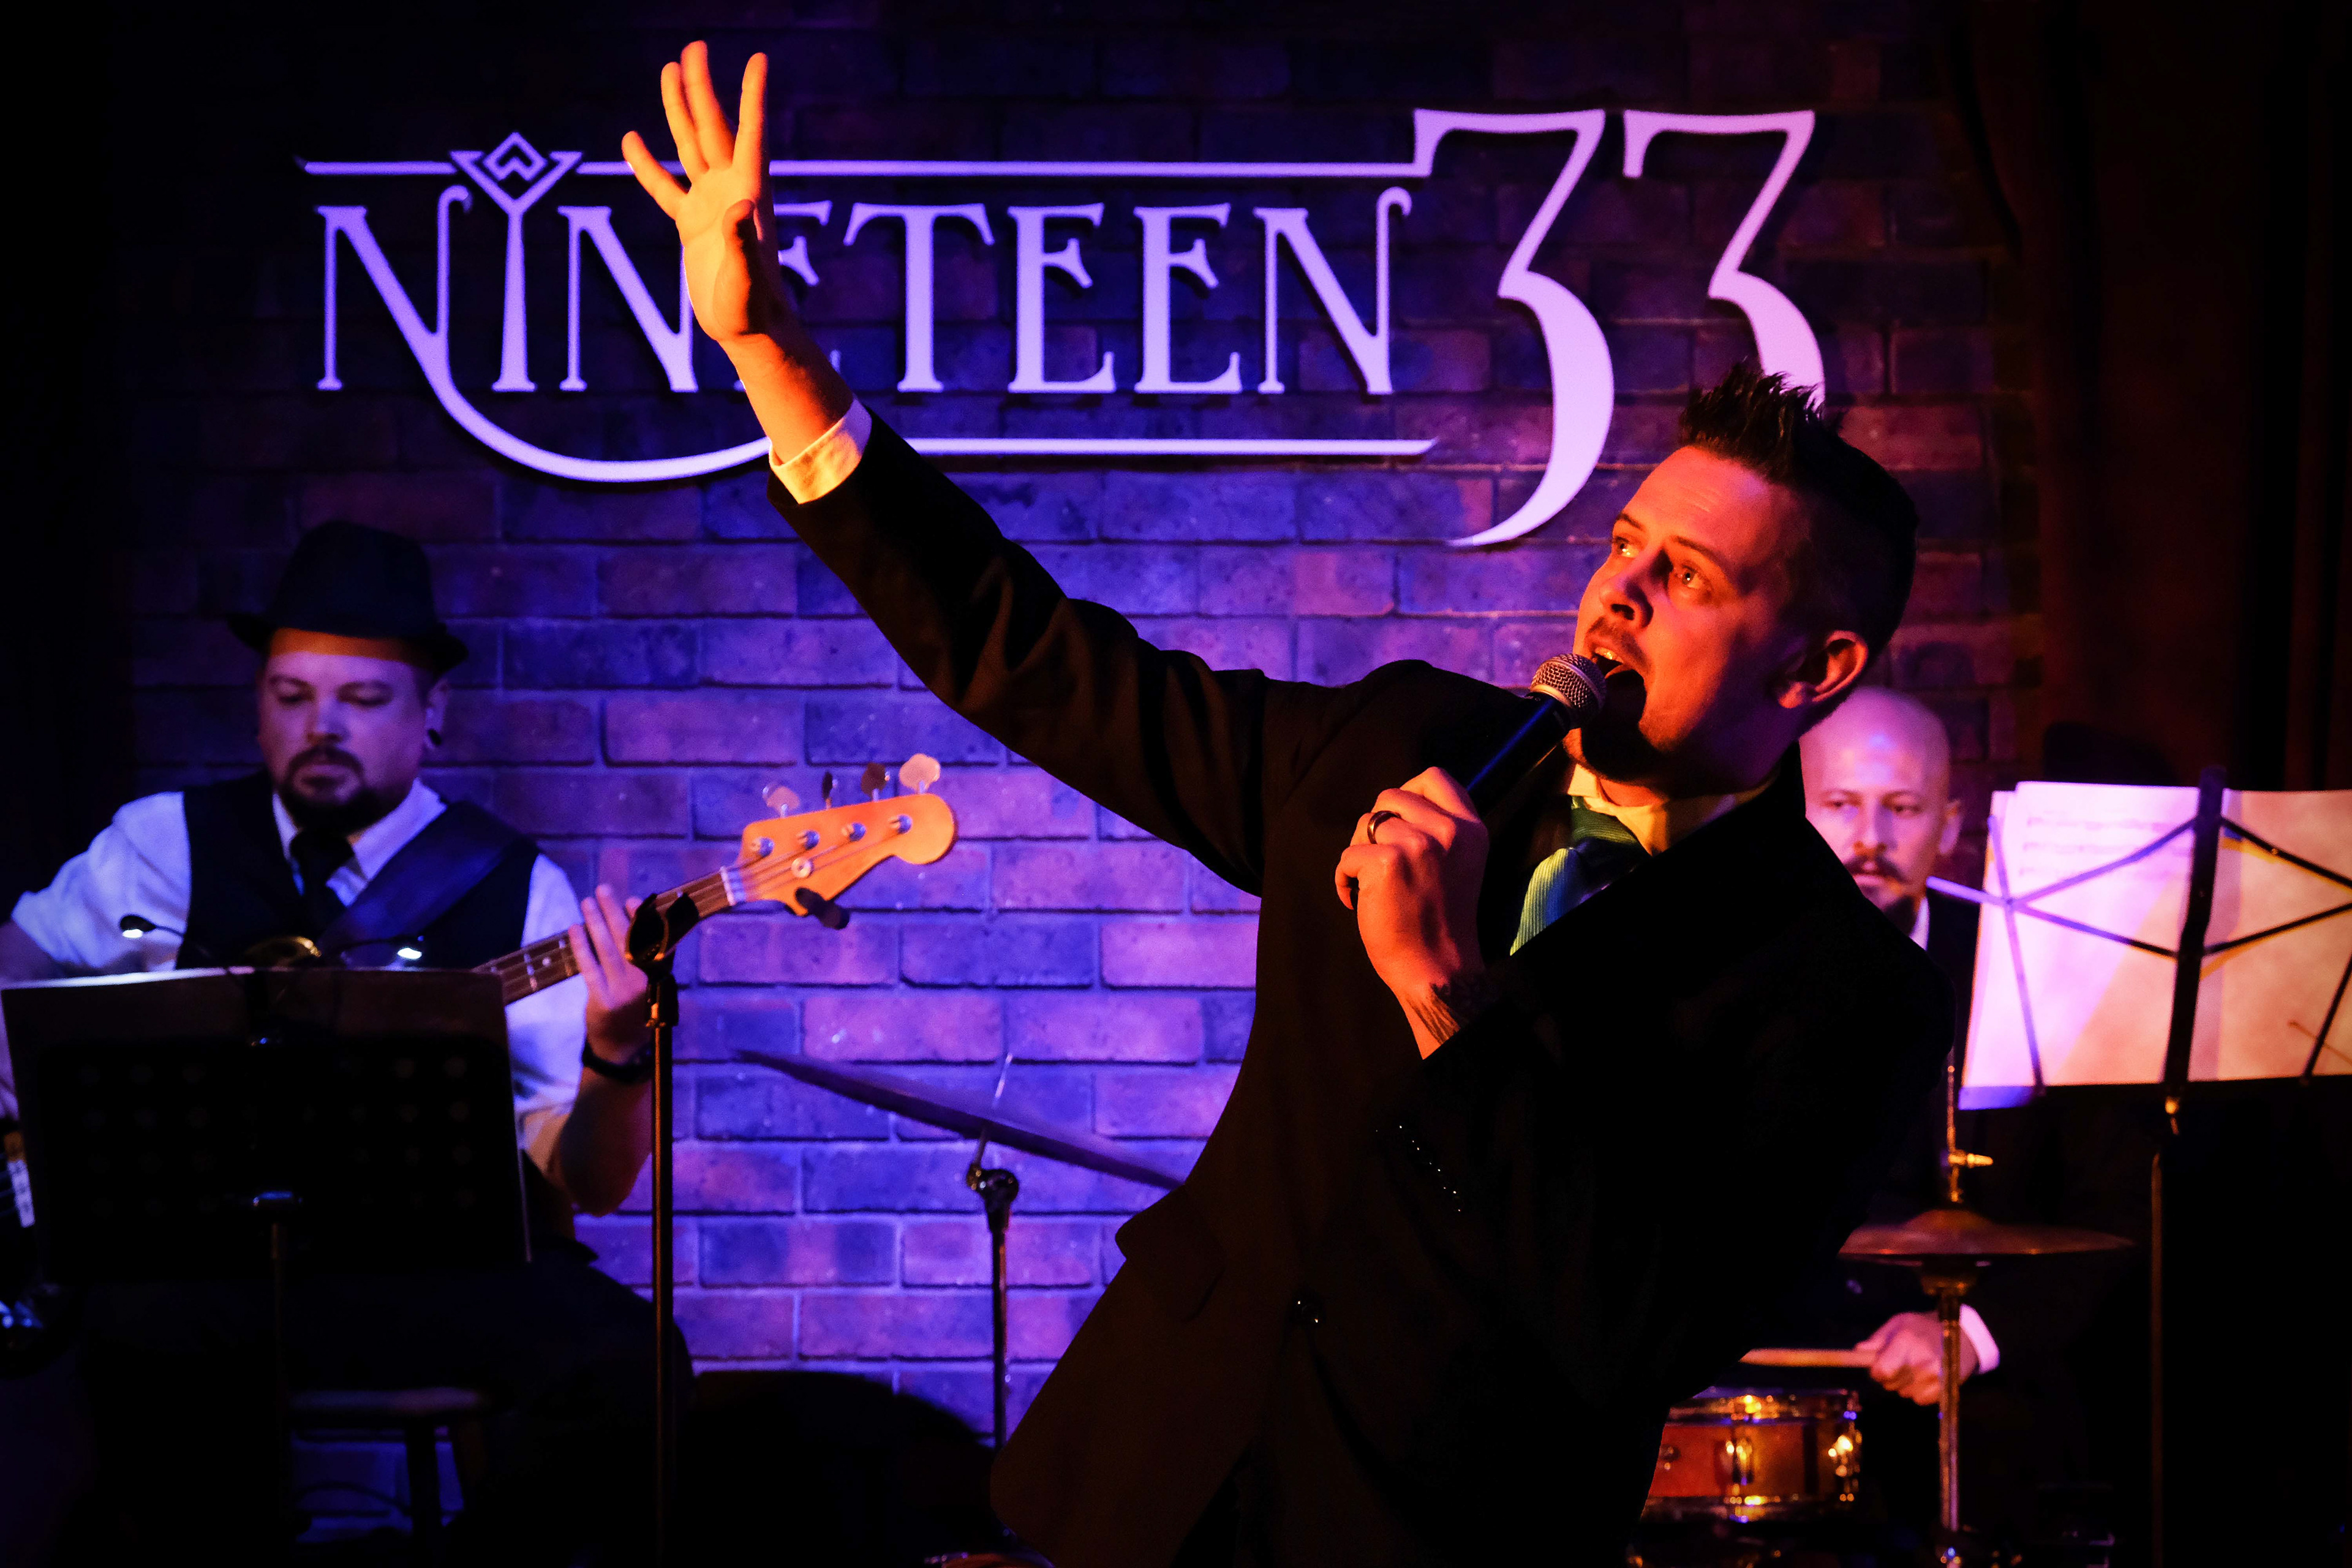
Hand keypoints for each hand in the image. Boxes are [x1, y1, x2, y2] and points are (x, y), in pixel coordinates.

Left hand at [570, 885, 650, 1066]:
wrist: (622, 1051)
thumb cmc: (638, 1013)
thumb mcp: (655, 988)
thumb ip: (651, 959)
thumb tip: (638, 921)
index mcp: (660, 976)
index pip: (655, 940)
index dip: (644, 918)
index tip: (632, 900)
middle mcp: (645, 981)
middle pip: (628, 938)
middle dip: (614, 910)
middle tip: (602, 889)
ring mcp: (623, 991)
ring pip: (608, 949)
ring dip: (596, 921)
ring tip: (586, 902)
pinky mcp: (602, 1001)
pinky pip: (589, 967)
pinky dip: (581, 946)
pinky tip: (574, 928)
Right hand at [621, 43, 790, 350]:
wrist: (747, 330)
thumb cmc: (753, 307)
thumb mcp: (746, 276)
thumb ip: (741, 239)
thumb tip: (739, 204)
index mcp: (748, 193)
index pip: (750, 134)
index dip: (753, 96)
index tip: (759, 59)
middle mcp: (729, 189)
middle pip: (712, 127)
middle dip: (702, 87)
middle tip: (694, 47)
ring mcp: (708, 202)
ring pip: (689, 145)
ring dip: (679, 109)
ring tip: (670, 70)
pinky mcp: (691, 223)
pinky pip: (663, 186)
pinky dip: (647, 164)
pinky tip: (630, 138)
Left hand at [1333, 768, 1489, 1056]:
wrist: (1438, 969)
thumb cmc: (1441, 920)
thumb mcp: (1459, 862)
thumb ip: (1440, 829)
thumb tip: (1395, 806)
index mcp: (1471, 828)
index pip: (1435, 777)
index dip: (1408, 791)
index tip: (1399, 820)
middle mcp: (1449, 831)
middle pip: (1392, 795)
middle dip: (1377, 823)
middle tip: (1379, 857)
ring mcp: (1418, 844)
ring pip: (1367, 823)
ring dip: (1359, 850)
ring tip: (1369, 882)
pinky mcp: (1387, 863)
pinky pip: (1348, 854)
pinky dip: (1344, 878)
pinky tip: (1355, 899)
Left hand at [1858, 1310, 1977, 1405]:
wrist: (1961, 1335)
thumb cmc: (1923, 1327)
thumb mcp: (1898, 1323)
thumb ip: (1877, 1339)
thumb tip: (1858, 1351)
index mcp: (1906, 1342)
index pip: (1881, 1372)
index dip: (1876, 1370)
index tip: (1879, 1365)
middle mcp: (1920, 1363)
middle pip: (1890, 1384)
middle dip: (1889, 1375)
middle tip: (1900, 1362)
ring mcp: (1934, 1378)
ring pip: (1904, 1393)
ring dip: (1904, 1384)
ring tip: (1915, 1367)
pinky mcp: (1944, 1390)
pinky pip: (1919, 1399)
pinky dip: (1919, 1391)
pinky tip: (1925, 1376)